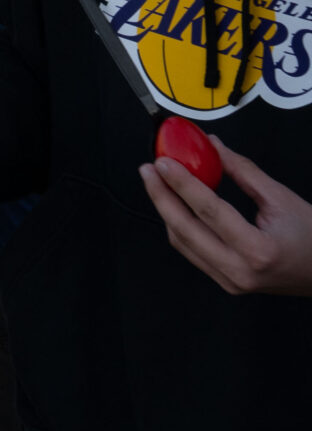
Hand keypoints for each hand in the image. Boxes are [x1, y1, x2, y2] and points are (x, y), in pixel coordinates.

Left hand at [142, 136, 311, 295]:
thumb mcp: (282, 199)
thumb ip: (243, 172)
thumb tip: (213, 147)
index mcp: (258, 250)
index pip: (208, 210)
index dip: (182, 183)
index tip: (164, 162)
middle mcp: (240, 271)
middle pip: (185, 229)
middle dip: (161, 196)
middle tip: (149, 169)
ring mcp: (231, 281)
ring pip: (182, 243)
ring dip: (166, 211)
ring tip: (158, 183)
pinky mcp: (227, 283)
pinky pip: (192, 253)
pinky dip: (180, 227)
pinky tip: (175, 206)